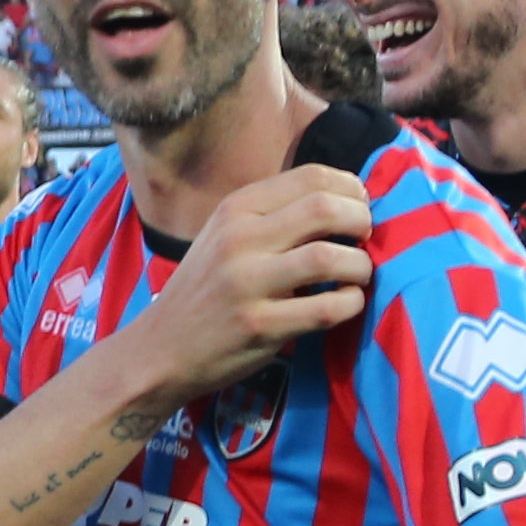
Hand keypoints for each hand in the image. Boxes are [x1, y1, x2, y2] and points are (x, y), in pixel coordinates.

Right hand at [134, 171, 376, 401]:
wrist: (161, 348)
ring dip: (360, 265)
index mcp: (235, 209)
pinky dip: (351, 303)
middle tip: (364, 240)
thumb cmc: (205, 289)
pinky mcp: (259, 326)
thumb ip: (274, 215)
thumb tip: (345, 200)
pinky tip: (346, 303)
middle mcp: (239, 239)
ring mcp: (247, 283)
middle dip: (362, 222)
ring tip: (358, 274)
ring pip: (329, 258)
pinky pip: (327, 308)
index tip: (358, 208)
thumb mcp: (225, 235)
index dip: (350, 189)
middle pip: (325, 209)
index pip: (311, 177)